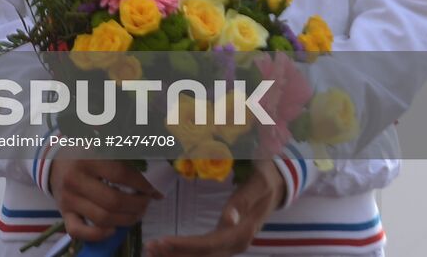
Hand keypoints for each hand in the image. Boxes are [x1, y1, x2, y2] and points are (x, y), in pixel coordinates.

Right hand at [49, 155, 161, 242]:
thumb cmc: (82, 153)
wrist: (53, 162)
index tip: (153, 189)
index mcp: (86, 159)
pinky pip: (79, 232)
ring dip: (126, 220)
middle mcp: (75, 180)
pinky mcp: (63, 214)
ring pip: (102, 219)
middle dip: (137, 205)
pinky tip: (112, 229)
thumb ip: (122, 151)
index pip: (120, 174)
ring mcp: (68, 199)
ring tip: (136, 213)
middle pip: (114, 201)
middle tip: (146, 202)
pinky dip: (98, 235)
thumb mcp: (100, 144)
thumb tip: (151, 165)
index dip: (142, 184)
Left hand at [143, 163, 284, 256]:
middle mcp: (237, 241)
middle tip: (149, 247)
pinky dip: (184, 251)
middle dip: (175, 253)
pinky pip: (204, 250)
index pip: (210, 243)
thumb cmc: (265, 178)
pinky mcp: (225, 239)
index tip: (162, 241)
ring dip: (177, 255)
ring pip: (202, 255)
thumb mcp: (258, 183)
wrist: (277, 184)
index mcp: (244, 229)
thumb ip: (244, 200)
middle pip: (203, 254)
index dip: (185, 246)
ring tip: (150, 251)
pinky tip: (165, 250)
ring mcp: (231, 243)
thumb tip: (229, 219)